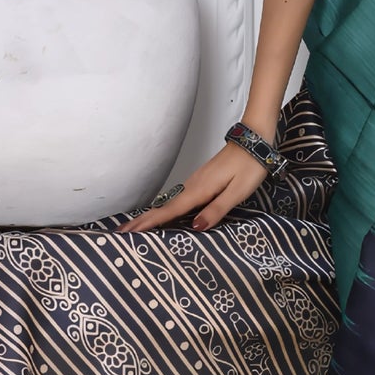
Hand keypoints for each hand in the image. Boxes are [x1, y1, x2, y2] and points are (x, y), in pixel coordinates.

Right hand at [120, 140, 269, 233]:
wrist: (254, 142)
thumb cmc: (250, 166)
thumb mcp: (238, 192)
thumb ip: (216, 209)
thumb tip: (195, 226)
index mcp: (199, 190)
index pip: (170, 211)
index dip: (149, 223)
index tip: (130, 232)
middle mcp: (192, 186)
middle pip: (163, 206)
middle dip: (142, 220)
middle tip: (121, 232)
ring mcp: (194, 182)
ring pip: (168, 202)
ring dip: (150, 215)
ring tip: (134, 227)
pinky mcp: (200, 181)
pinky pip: (177, 198)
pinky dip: (164, 208)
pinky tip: (162, 214)